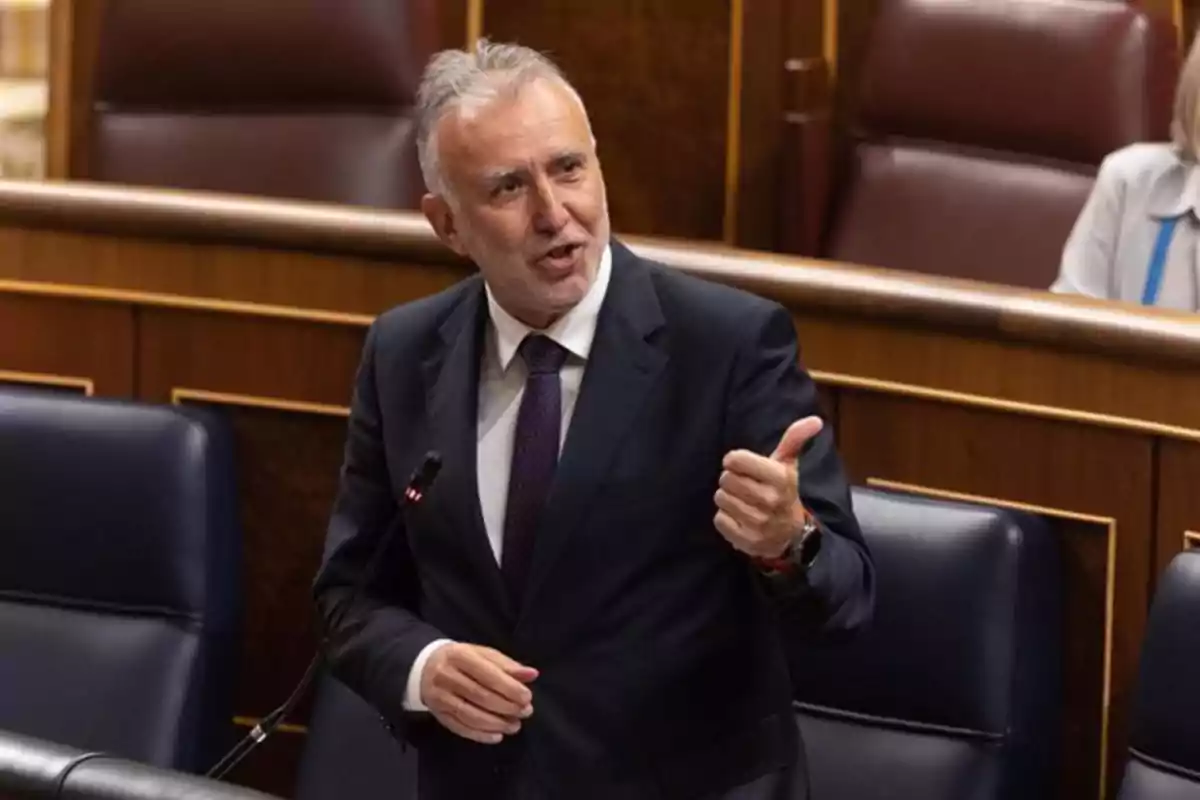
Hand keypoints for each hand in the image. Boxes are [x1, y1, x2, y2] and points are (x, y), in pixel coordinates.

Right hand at [420, 643, 537, 744]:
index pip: (487, 674)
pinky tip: (497, 736)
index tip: (527, 697)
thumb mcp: (483, 654)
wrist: (425, 667)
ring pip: (470, 715)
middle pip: (480, 696)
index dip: (509, 687)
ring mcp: (440, 697)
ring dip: (496, 723)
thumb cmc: (462, 659)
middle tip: (525, 712)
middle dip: (506, 707)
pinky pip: (460, 728)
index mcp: (460, 655)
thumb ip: (507, 665)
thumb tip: (532, 674)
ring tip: (515, 725)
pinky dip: (480, 735)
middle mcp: (446, 676)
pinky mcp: (438, 714)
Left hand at [715, 416, 821, 557]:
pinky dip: (725, 518)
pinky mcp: (746, 540)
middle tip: (745, 485)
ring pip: (721, 499)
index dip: (735, 461)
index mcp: (780, 478)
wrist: (790, 534)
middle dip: (731, 480)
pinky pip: (719, 520)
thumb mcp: (788, 464)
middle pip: (725, 479)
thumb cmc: (782, 491)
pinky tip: (740, 518)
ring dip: (728, 498)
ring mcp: (759, 523)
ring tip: (744, 501)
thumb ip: (795, 439)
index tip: (742, 465)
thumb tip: (815, 420)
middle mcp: (771, 501)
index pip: (735, 460)